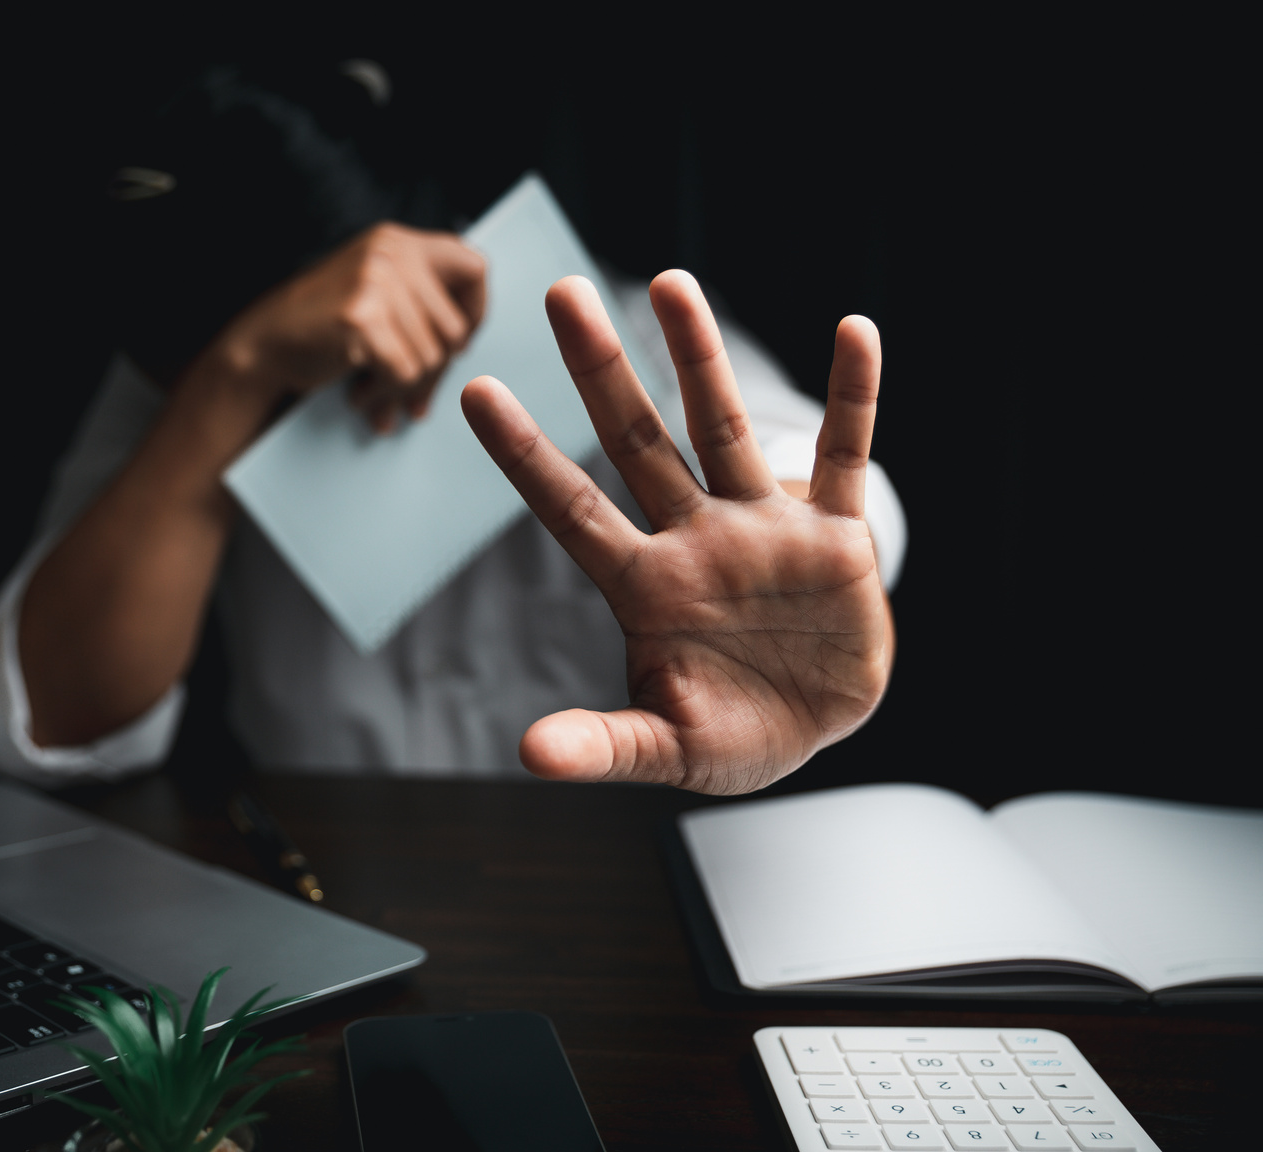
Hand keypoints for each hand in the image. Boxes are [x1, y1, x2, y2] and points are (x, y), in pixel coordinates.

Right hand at [209, 222, 486, 432]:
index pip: (474, 268)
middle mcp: (391, 252)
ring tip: (376, 395)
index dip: (476, 312)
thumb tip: (469, 343)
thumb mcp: (376, 295)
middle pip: (455, 328)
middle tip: (411, 393)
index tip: (460, 343)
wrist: (263, 346)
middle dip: (436, 372)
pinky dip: (386, 395)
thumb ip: (420, 303)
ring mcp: (376, 281)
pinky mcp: (362, 316)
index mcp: (399, 242)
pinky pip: (405, 373)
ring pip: (432, 358)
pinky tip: (361, 395)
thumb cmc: (320, 327)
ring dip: (406, 390)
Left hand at [461, 272, 892, 793]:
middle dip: (600, 372)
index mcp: (644, 587)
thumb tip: (530, 755)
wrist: (818, 727)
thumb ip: (604, 744)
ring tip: (672, 284)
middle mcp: (694, 539)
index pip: (571, 508)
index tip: (477, 391)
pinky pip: (845, 454)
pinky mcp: (834, 536)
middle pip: (637, 442)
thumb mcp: (666, 749)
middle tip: (561, 292)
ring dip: (700, 358)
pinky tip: (855, 331)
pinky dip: (853, 397)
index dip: (525, 455)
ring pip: (723, 428)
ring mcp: (762, 528)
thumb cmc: (730, 734)